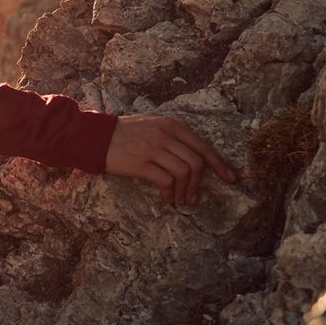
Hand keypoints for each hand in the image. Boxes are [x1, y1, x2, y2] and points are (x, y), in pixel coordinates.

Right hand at [103, 113, 236, 204]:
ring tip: (181, 200)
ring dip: (186, 191)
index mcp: (172, 124)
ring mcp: (153, 148)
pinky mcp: (141, 164)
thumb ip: (174, 135)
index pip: (203, 146)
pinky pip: (166, 181)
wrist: (95, 137)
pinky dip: (171, 193)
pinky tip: (168, 198)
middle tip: (194, 197)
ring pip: (184, 173)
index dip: (219, 164)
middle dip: (199, 184)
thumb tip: (196, 158)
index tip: (230, 178)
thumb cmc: (125, 132)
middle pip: (196, 162)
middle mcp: (165, 134)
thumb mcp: (153, 124)